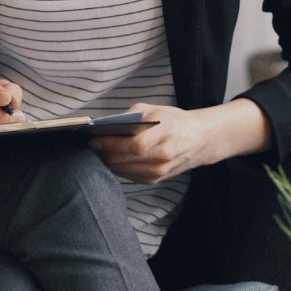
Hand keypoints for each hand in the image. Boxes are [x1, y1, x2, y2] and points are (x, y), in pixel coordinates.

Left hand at [90, 99, 271, 183]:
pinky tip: (111, 158)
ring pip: (123, 170)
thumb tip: (107, 125)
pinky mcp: (155, 180)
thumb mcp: (155, 109)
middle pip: (124, 159)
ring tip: (98, 151)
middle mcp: (163, 156)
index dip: (111, 143)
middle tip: (92, 144)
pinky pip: (128, 176)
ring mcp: (160, 171)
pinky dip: (117, 167)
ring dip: (107, 161)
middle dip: (104, 152)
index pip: (134, 145)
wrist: (198, 140)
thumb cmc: (173, 121)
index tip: (95, 138)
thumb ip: (131, 115)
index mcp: (165, 133)